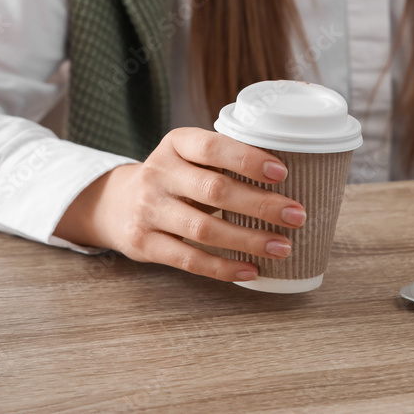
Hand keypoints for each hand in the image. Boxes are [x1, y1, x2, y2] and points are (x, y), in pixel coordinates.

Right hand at [55, 128, 306, 281]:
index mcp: (176, 143)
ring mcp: (149, 210)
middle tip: (297, 215)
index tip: (282, 172)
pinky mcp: (145, 243)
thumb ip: (226, 158)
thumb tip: (298, 170)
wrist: (115, 203)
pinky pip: (189, 259)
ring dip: (248, 240)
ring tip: (283, 247)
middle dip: (261, 204)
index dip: (247, 159)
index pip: (212, 147)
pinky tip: (252, 270)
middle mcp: (159, 174)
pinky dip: (223, 267)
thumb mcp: (190, 155)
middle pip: (214, 190)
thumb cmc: (175, 176)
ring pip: (204, 229)